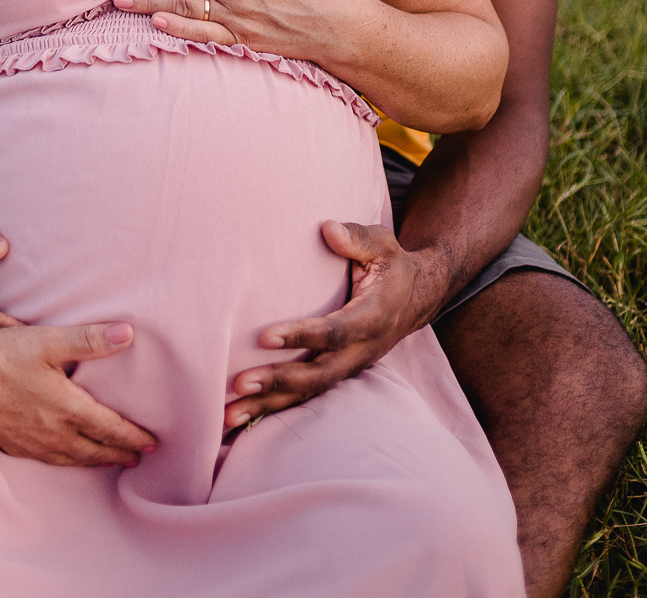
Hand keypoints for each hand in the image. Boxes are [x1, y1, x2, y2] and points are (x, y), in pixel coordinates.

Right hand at [0, 320, 157, 467]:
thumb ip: (89, 339)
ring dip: (92, 460)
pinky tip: (61, 456)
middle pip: (92, 449)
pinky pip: (45, 458)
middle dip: (117, 453)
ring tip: (106, 461)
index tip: (153, 443)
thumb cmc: (0, 354)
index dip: (132, 436)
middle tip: (138, 459)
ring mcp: (27, 441)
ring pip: (68, 458)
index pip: (109, 428)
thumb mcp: (48, 340)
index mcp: (65, 408)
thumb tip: (128, 333)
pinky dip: (63, 461)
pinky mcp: (7, 442)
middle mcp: (49, 431)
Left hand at [222, 220, 444, 429]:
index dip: (301, 335)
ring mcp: (350, 366)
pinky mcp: (339, 372)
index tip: (263, 336)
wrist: (417, 297)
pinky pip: (308, 396)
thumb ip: (356, 237)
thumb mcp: (382, 245)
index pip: (334, 332)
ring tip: (229, 416)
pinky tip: (243, 418)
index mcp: (372, 318)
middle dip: (278, 382)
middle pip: (318, 375)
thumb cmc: (392, 265)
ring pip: (309, 393)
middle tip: (240, 384)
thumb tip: (328, 229)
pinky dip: (276, 409)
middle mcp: (361, 350)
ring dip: (269, 406)